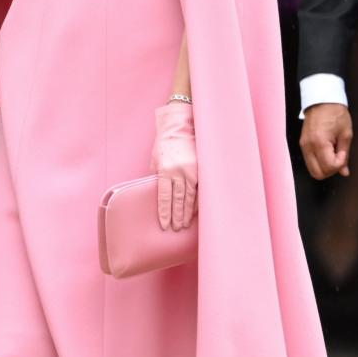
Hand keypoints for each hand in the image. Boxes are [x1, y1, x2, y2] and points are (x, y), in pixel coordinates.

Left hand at [151, 102, 196, 230]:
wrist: (180, 127)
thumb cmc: (164, 145)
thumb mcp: (155, 161)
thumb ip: (158, 178)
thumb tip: (160, 196)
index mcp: (165, 170)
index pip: (164, 198)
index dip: (164, 213)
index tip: (165, 225)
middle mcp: (179, 172)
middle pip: (178, 200)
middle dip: (177, 216)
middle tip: (176, 229)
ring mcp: (192, 171)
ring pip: (190, 197)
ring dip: (187, 212)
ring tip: (185, 225)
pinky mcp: (202, 169)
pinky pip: (200, 189)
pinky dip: (197, 202)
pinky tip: (196, 212)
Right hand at [300, 103, 351, 179]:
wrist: (322, 100)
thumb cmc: (336, 114)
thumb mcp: (346, 134)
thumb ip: (345, 154)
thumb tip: (344, 171)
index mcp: (319, 142)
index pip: (328, 167)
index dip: (339, 164)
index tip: (343, 153)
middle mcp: (308, 146)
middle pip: (317, 174)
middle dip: (331, 170)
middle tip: (338, 158)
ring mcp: (303, 146)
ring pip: (312, 170)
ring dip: (324, 167)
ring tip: (333, 154)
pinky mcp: (302, 144)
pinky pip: (309, 161)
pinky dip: (319, 162)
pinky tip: (327, 151)